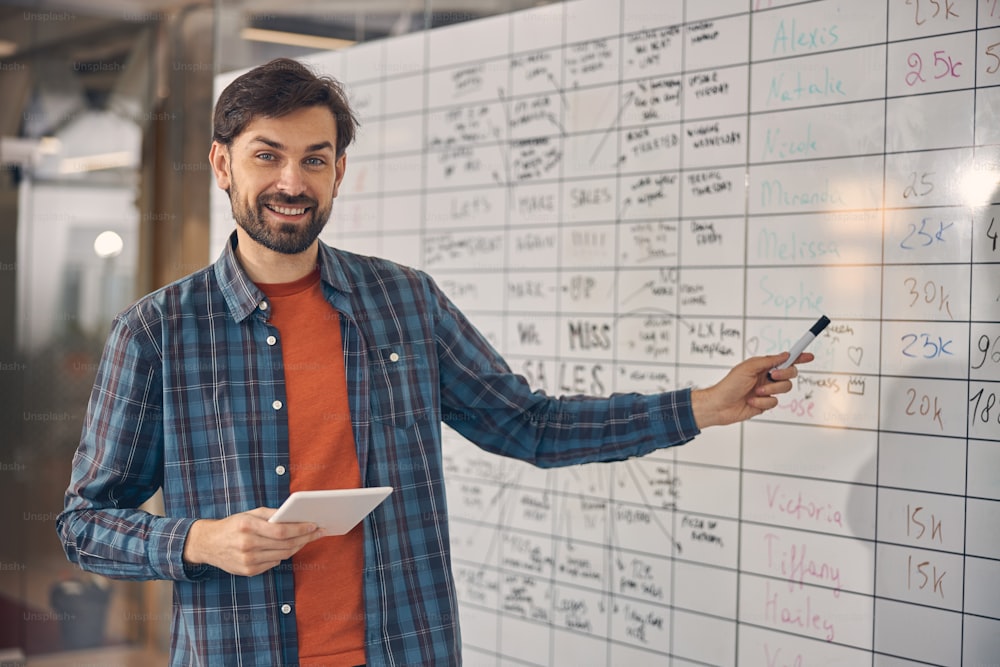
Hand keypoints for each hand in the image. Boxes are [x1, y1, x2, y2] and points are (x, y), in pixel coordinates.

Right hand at [183, 507, 322, 576]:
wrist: (208, 544)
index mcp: (247, 527)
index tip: (315, 525)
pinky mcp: (248, 571)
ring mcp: (247, 561)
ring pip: (282, 555)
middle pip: (285, 544)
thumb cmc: (233, 525)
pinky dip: (284, 554)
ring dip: (298, 546)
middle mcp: (247, 545)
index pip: (281, 531)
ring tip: (308, 538)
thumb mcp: (249, 514)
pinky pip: (274, 563)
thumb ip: (271, 514)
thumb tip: (295, 516)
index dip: (300, 529)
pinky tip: (291, 547)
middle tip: (318, 532)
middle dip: (305, 537)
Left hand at [690, 351, 813, 428]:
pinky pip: (774, 402)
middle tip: (772, 375)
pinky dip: (762, 401)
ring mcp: (767, 391)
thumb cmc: (729, 384)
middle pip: (790, 374)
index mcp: (763, 366)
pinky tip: (751, 401)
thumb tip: (785, 355)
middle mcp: (767, 377)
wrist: (720, 405)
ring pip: (785, 389)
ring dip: (770, 390)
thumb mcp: (747, 368)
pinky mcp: (765, 404)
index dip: (799, 357)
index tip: (810, 356)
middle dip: (784, 374)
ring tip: (755, 391)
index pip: (785, 360)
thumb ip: (768, 361)